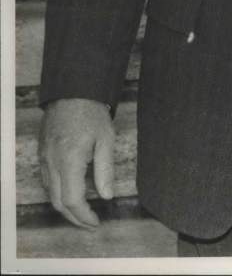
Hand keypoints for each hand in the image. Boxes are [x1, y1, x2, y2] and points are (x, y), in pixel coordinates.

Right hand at [39, 98, 114, 227]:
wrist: (72, 90)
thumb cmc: (91, 112)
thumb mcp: (106, 139)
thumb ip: (105, 169)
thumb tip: (107, 196)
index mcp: (69, 160)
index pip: (72, 200)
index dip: (84, 216)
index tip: (96, 222)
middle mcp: (52, 162)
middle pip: (58, 202)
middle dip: (74, 217)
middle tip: (89, 223)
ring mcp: (45, 158)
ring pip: (50, 193)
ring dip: (65, 207)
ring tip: (82, 212)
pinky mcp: (42, 153)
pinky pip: (47, 180)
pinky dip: (58, 192)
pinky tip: (71, 192)